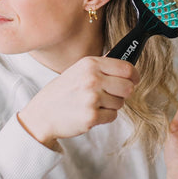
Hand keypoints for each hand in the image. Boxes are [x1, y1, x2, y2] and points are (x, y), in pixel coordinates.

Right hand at [18, 56, 138, 148]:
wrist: (43, 114)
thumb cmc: (61, 92)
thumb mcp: (78, 70)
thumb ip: (100, 66)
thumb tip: (124, 62)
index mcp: (90, 64)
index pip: (126, 68)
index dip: (134, 76)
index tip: (133, 80)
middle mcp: (92, 79)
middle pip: (128, 87)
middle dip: (123, 93)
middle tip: (110, 94)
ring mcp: (92, 98)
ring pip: (121, 103)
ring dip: (111, 106)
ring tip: (94, 104)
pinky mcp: (92, 116)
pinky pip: (112, 116)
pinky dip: (104, 117)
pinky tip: (90, 112)